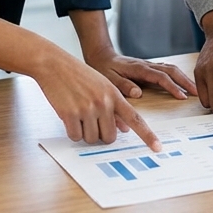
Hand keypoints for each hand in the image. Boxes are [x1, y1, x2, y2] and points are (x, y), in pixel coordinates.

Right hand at [31, 52, 164, 150]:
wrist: (54, 64)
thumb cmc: (79, 75)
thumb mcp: (102, 86)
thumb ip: (114, 107)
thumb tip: (124, 129)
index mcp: (114, 95)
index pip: (135, 119)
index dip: (147, 135)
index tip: (158, 148)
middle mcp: (104, 103)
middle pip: (109, 137)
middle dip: (100, 134)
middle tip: (91, 120)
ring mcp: (87, 109)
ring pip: (91, 139)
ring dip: (84, 132)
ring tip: (78, 113)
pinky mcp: (70, 114)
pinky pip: (75, 136)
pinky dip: (72, 131)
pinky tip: (68, 115)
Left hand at [84, 46, 197, 99]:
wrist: (101, 55)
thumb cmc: (103, 68)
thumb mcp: (109, 79)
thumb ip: (123, 85)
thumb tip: (138, 93)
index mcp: (138, 68)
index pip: (160, 77)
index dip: (172, 87)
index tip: (181, 97)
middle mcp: (146, 65)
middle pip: (171, 70)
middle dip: (185, 81)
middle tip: (197, 93)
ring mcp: (149, 65)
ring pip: (171, 68)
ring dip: (184, 78)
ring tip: (194, 90)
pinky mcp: (149, 67)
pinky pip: (167, 70)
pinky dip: (177, 75)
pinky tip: (182, 83)